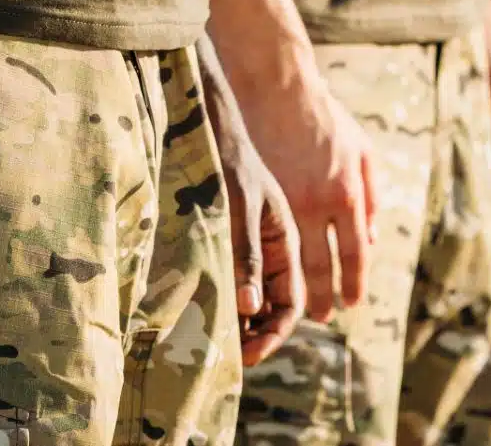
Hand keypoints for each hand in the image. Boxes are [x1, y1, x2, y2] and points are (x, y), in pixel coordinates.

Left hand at [216, 127, 305, 364]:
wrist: (208, 133)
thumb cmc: (227, 167)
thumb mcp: (238, 210)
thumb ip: (245, 257)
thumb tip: (250, 309)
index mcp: (285, 242)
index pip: (290, 303)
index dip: (273, 333)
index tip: (248, 356)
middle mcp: (271, 251)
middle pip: (271, 307)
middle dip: (255, 336)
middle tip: (225, 357)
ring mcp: (249, 249)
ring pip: (250, 300)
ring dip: (237, 323)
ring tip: (210, 342)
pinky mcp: (225, 246)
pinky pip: (230, 284)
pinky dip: (221, 304)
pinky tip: (200, 315)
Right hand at [240, 68, 377, 323]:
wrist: (279, 91)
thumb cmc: (325, 120)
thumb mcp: (362, 153)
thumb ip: (371, 197)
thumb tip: (371, 239)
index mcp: (347, 194)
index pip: (354, 253)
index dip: (353, 283)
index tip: (351, 304)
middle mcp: (317, 204)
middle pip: (321, 265)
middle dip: (323, 296)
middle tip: (323, 316)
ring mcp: (284, 202)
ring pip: (291, 260)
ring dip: (297, 287)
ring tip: (298, 306)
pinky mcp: (259, 196)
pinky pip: (266, 241)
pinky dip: (271, 264)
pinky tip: (272, 276)